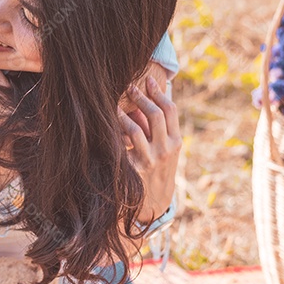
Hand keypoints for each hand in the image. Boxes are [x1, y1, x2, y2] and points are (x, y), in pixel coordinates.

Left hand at [118, 75, 180, 224]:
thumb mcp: (167, 150)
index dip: (159, 92)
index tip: (148, 80)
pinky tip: (107, 126)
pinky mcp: (133, 169)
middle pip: (155, 114)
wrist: (156, 202)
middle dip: (142, 97)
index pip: (170, 110)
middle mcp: (165, 150)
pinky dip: (114, 133)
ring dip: (123, 114)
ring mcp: (149, 160)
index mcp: (176, 142)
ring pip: (135, 128)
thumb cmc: (159, 169)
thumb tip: (146, 98)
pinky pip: (121, 146)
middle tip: (130, 87)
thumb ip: (159, 127)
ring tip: (115, 106)